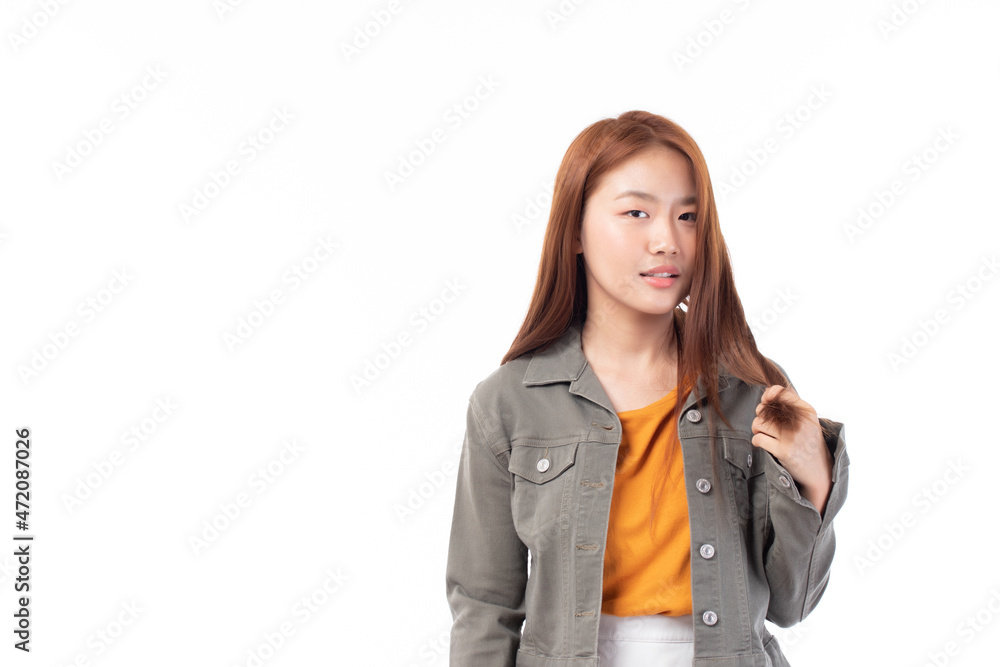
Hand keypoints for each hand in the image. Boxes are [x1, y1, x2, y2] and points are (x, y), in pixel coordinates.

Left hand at [751, 385, 832, 515]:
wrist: (820, 470)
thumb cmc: (809, 441)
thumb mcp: (807, 419)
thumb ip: (792, 403)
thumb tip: (770, 391)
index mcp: (807, 411)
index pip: (781, 393)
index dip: (768, 396)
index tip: (766, 402)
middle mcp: (800, 422)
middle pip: (764, 409)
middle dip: (759, 416)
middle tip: (766, 425)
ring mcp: (792, 437)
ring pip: (758, 424)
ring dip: (756, 429)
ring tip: (764, 434)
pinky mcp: (783, 451)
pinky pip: (758, 439)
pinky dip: (757, 441)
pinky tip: (764, 444)